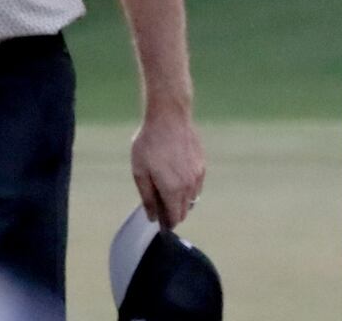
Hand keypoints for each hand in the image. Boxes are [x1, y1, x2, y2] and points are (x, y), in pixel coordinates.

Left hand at [130, 108, 204, 228]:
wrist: (169, 118)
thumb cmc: (149, 143)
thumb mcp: (139, 171)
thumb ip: (147, 197)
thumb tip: (152, 217)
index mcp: (172, 190)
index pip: (175, 218)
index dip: (167, 223)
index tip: (159, 221)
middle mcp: (189, 186)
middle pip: (184, 210)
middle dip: (173, 212)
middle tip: (158, 202)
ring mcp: (198, 176)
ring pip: (192, 198)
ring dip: (181, 199)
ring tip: (165, 186)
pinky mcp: (202, 166)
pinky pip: (196, 185)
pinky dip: (187, 187)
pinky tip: (175, 175)